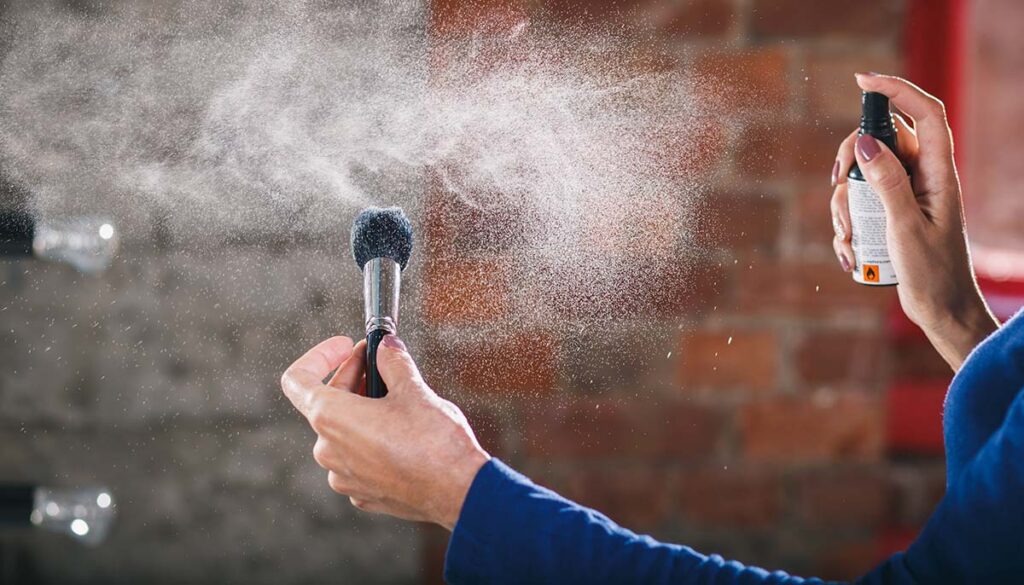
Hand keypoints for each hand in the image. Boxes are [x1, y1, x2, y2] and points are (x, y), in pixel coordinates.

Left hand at [280, 334, 489, 529]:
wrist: (459, 490)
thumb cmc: (435, 443)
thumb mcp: (413, 389)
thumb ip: (392, 361)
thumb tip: (386, 347)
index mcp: (331, 418)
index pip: (297, 380)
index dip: (319, 356)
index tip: (344, 347)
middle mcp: (328, 450)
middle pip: (325, 403)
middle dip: (351, 378)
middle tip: (380, 363)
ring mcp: (343, 476)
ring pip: (342, 432)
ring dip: (362, 410)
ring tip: (395, 400)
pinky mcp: (362, 493)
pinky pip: (356, 457)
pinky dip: (372, 439)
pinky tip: (401, 432)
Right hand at [830, 73, 997, 369]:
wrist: (940, 310)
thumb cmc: (934, 273)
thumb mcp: (906, 227)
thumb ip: (888, 182)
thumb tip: (864, 141)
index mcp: (938, 173)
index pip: (924, 114)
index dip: (897, 89)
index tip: (862, 81)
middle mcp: (923, 177)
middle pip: (881, 141)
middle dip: (850, 157)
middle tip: (837, 180)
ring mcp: (905, 195)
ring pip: (863, 174)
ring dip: (844, 203)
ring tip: (848, 237)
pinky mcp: (891, 214)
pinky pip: (859, 202)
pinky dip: (846, 222)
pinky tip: (849, 250)